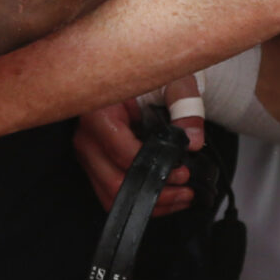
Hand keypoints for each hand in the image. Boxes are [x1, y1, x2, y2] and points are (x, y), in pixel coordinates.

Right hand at [73, 83, 205, 214]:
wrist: (135, 77)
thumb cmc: (150, 76)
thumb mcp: (173, 82)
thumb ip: (186, 108)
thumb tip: (193, 141)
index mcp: (99, 112)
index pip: (121, 152)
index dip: (155, 167)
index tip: (182, 170)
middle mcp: (87, 136)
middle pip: (115, 182)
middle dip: (155, 193)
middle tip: (186, 191)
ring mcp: (88, 154)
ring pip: (112, 195)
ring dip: (149, 204)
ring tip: (181, 197)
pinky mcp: (95, 165)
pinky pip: (111, 194)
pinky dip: (139, 201)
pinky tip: (167, 198)